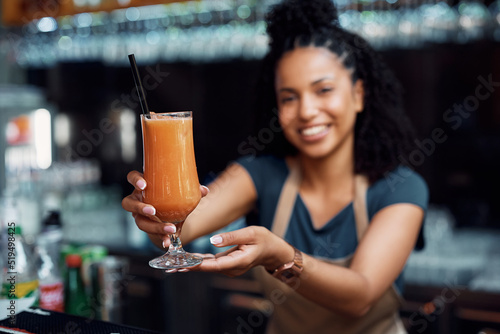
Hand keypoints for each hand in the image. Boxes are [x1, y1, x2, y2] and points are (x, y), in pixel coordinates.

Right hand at [121, 170, 209, 247]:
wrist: (171, 214)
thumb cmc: (171, 196)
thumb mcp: (180, 191)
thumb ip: (191, 190)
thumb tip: (204, 190)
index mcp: (144, 186)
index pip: (132, 177)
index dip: (135, 180)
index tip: (144, 185)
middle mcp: (137, 199)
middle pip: (128, 203)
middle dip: (140, 208)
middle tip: (153, 211)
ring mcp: (139, 214)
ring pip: (139, 221)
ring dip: (153, 226)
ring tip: (168, 228)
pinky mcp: (147, 227)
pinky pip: (150, 234)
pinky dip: (160, 237)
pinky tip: (168, 241)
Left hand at [180, 226, 294, 276]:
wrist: (273, 250)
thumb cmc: (264, 239)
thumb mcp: (250, 233)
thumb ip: (231, 237)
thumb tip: (213, 240)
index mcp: (238, 262)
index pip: (214, 265)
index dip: (197, 265)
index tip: (182, 265)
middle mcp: (231, 269)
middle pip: (206, 268)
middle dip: (188, 266)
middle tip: (169, 265)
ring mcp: (229, 268)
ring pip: (206, 267)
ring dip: (190, 264)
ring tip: (171, 263)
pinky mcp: (226, 264)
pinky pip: (210, 264)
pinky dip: (197, 262)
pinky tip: (184, 259)